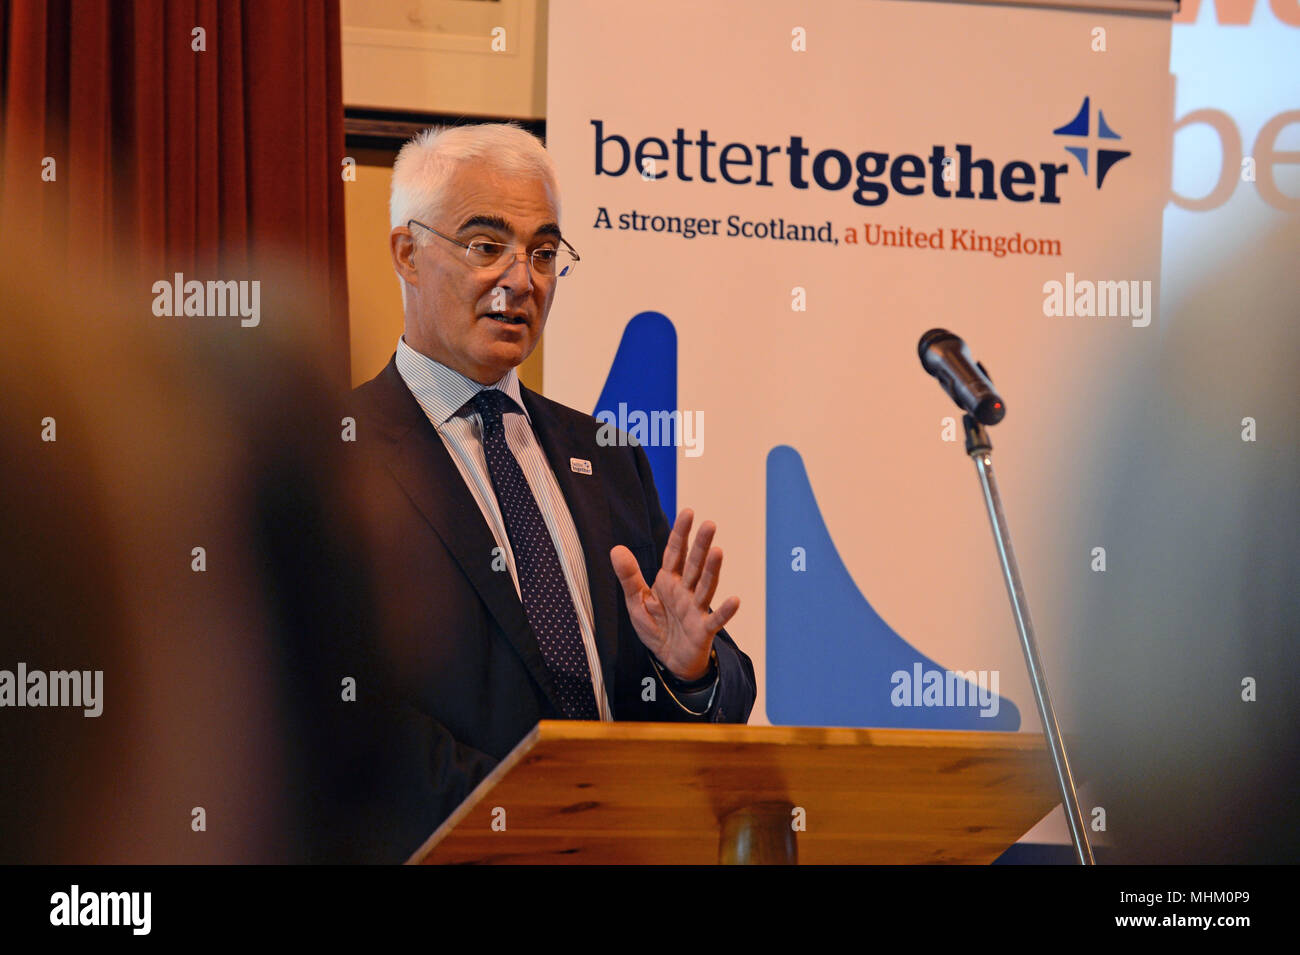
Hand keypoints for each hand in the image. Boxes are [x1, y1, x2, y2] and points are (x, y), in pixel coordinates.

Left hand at [610, 508, 739, 681]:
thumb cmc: (656, 627)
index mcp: (669, 581)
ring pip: (706, 586)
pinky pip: (715, 619)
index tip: (688, 512)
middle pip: (694, 565)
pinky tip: (735, 600)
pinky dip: (725, 611)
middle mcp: (686, 590)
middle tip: (709, 524)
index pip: (675, 553)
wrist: (669, 660)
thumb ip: (629, 577)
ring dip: (712, 570)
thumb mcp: (637, 602)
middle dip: (700, 545)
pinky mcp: (703, 629)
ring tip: (718, 552)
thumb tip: (616, 548)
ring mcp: (696, 609)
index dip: (681, 534)